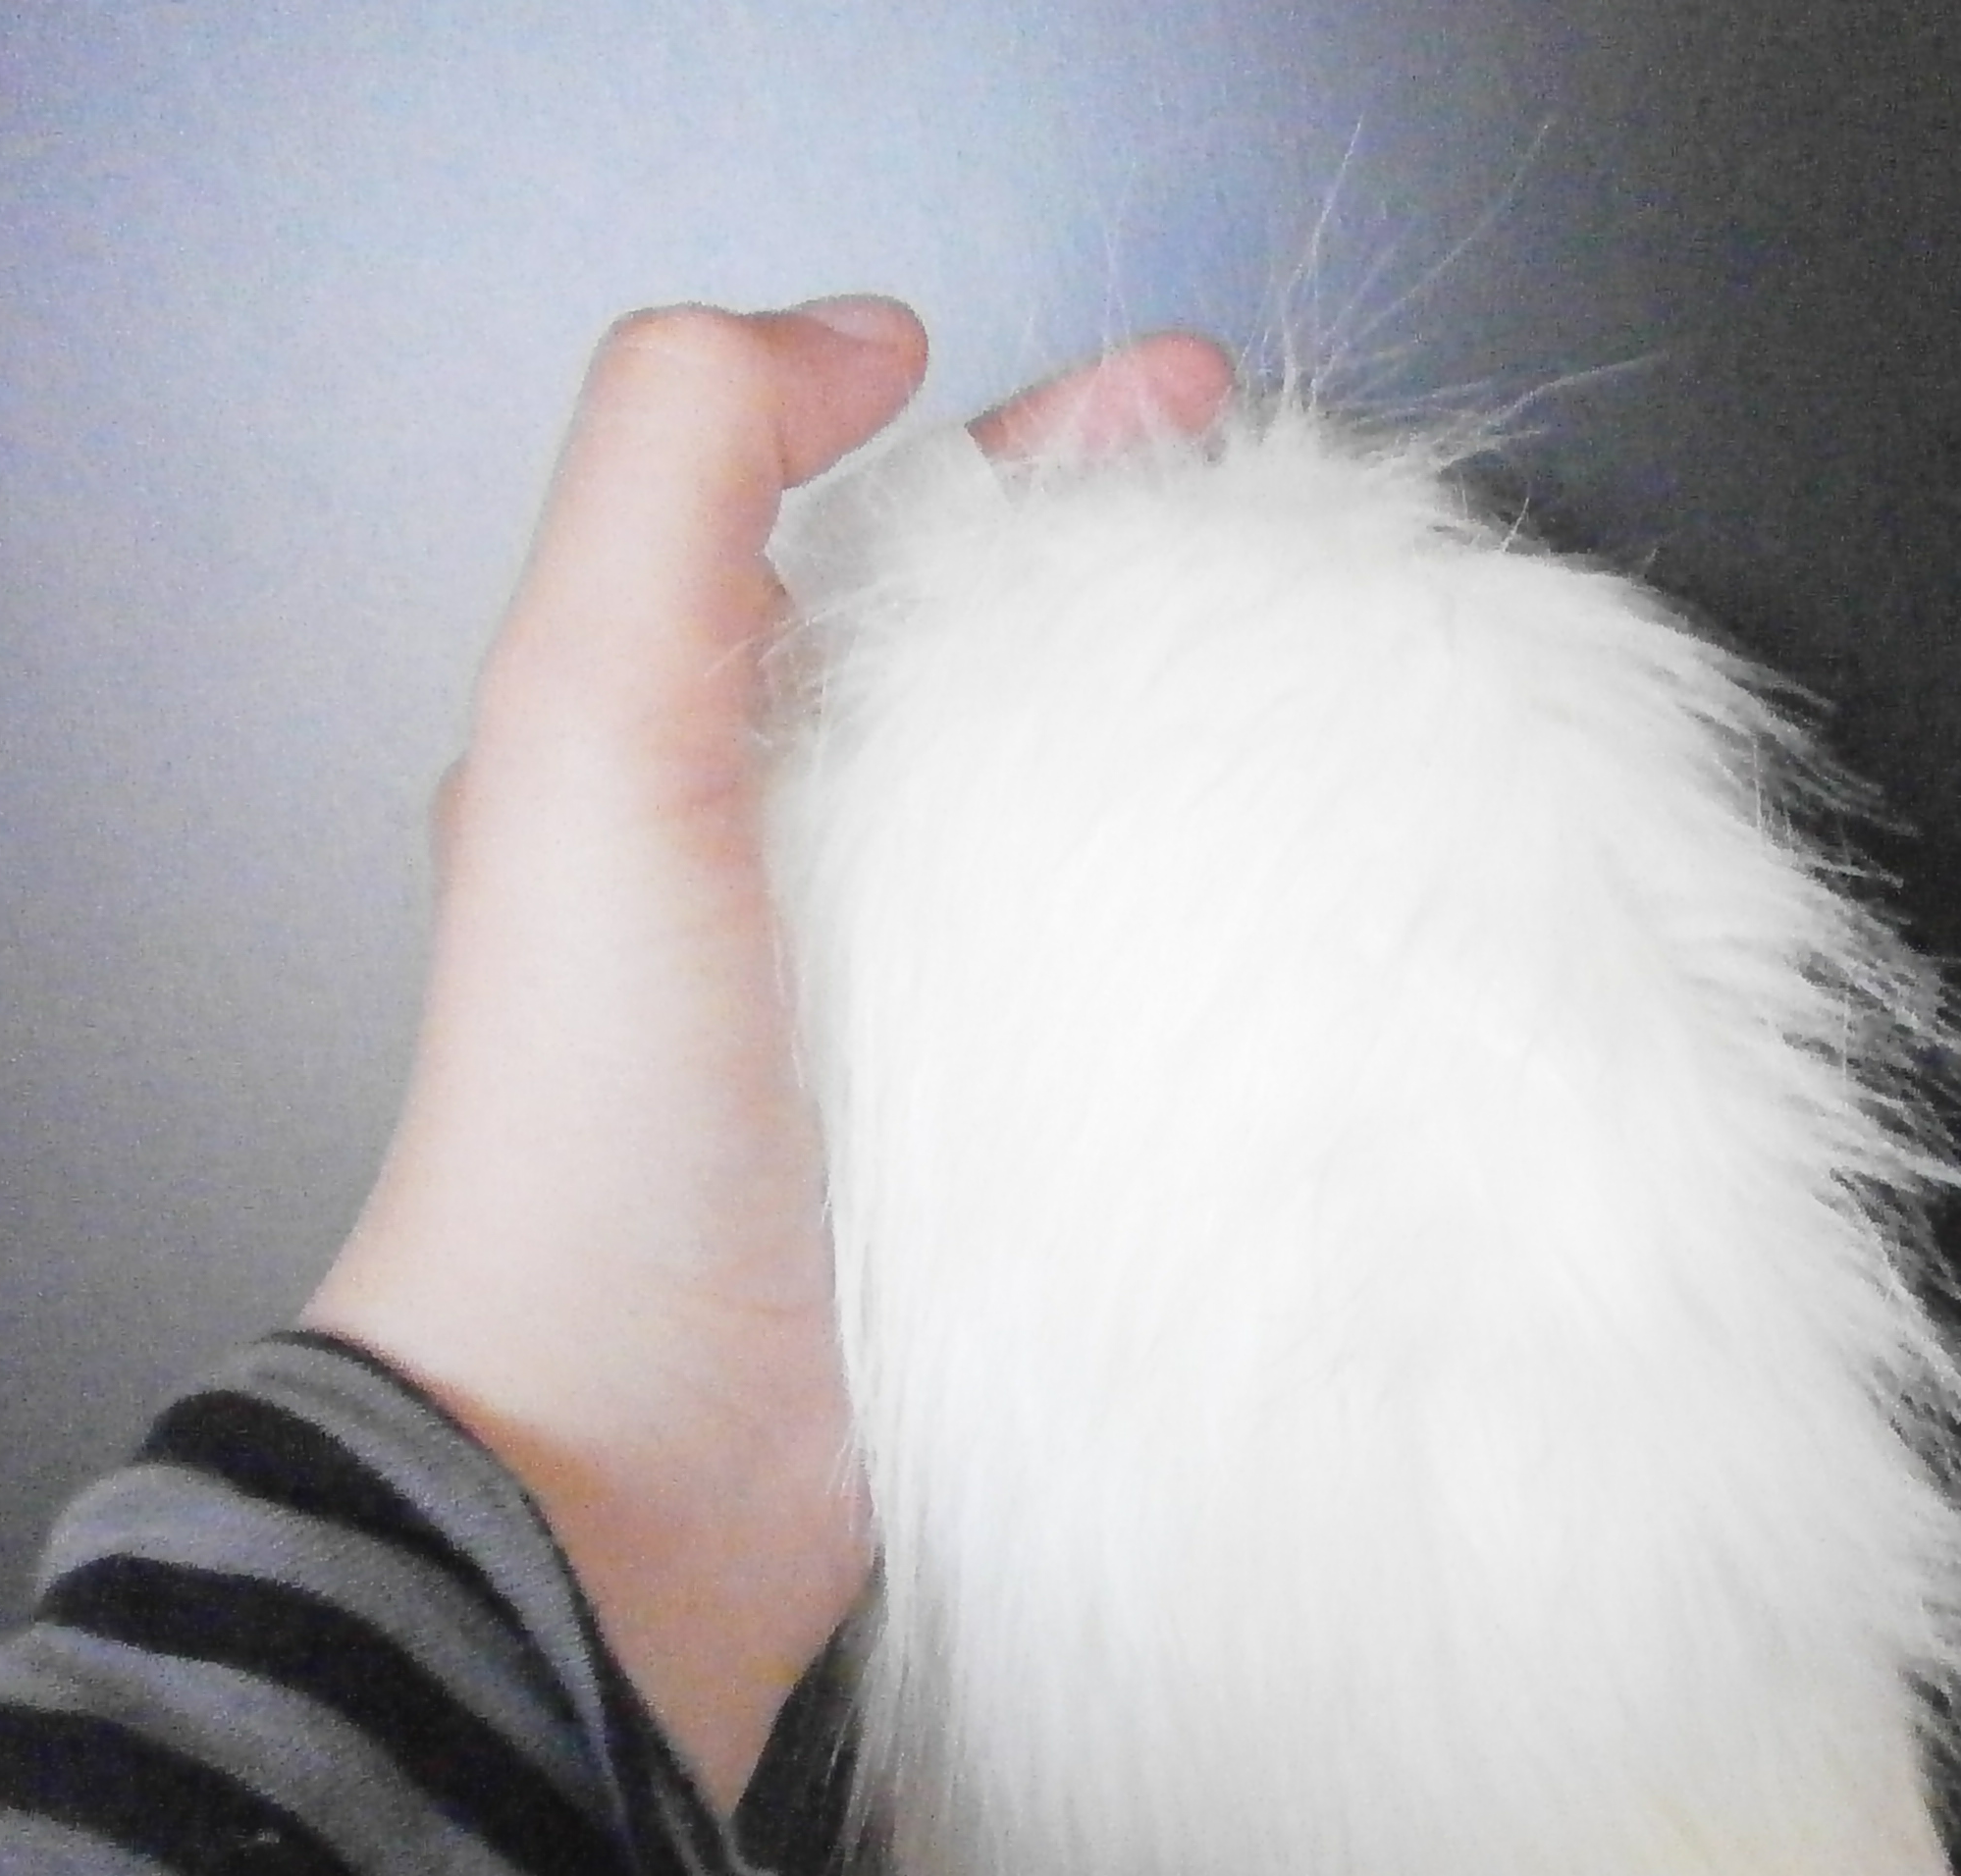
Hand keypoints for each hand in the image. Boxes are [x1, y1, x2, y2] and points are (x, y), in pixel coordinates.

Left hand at [306, 299, 1236, 1809]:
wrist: (617, 1455)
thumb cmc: (593, 1100)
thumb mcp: (583, 725)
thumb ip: (672, 472)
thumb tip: (855, 336)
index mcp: (681, 748)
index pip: (878, 532)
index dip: (1032, 440)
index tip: (1207, 400)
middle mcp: (790, 872)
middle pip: (1007, 671)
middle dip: (1163, 586)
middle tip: (1336, 555)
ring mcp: (904, 1027)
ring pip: (1087, 836)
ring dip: (1222, 764)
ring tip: (1378, 721)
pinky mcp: (997, 1165)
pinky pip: (1132, 1018)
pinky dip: (1234, 955)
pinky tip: (1339, 934)